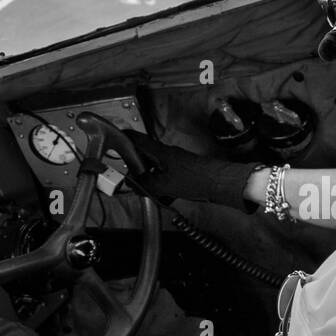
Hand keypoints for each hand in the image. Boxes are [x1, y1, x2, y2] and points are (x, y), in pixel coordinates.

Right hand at [122, 129, 261, 211]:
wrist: (220, 183)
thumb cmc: (196, 180)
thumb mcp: (165, 185)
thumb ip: (146, 184)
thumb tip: (134, 185)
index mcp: (161, 152)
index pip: (138, 140)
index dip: (125, 138)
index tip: (115, 138)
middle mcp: (168, 154)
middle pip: (145, 156)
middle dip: (136, 166)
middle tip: (130, 177)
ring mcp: (177, 162)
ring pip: (156, 168)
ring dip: (150, 178)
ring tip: (149, 191)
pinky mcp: (184, 171)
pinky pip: (166, 176)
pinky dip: (162, 184)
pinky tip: (165, 196)